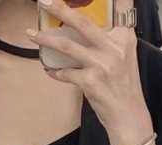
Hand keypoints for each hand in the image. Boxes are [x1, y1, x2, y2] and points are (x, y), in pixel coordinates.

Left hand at [28, 0, 152, 144]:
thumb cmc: (125, 88)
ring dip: (45, 39)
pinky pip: (65, 73)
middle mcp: (114, 49)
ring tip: (32, 34)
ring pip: (67, 45)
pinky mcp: (90, 82)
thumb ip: (111, 41)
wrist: (129, 117)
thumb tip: (84, 27)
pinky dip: (55, 71)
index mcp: (125, 40)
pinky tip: (50, 69)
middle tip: (43, 1)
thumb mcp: (126, 58)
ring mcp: (101, 66)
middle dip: (59, 9)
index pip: (123, 7)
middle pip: (83, 22)